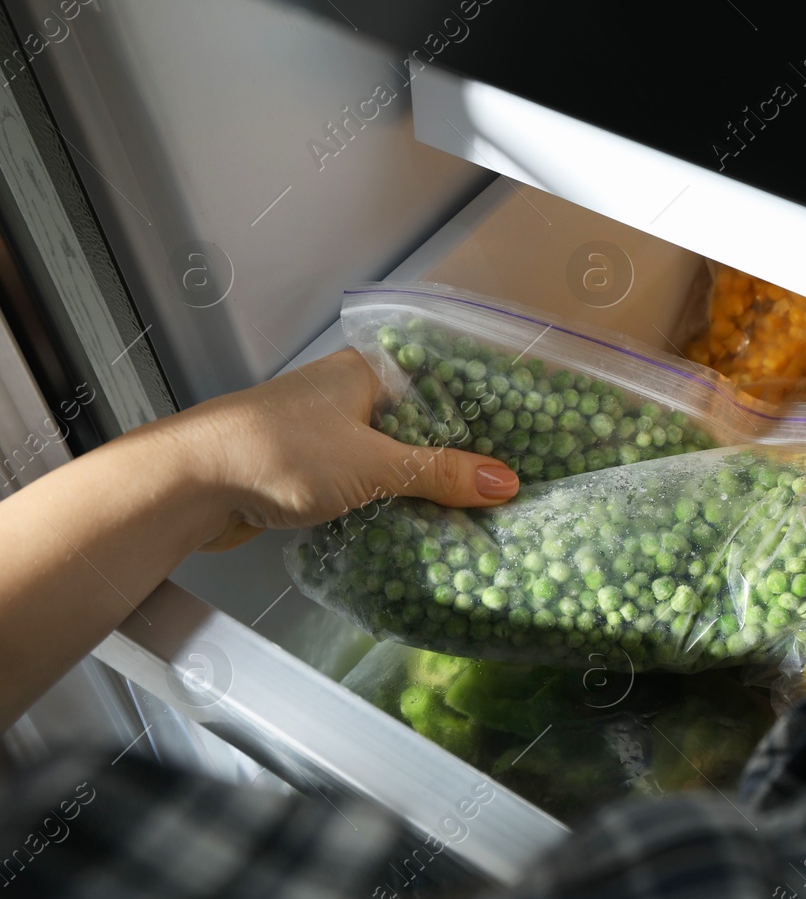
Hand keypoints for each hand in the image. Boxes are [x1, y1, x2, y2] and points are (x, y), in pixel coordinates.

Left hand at [142, 349, 519, 549]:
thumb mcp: (374, 464)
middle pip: (419, 426)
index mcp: (366, 372)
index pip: (442, 385)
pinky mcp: (305, 471)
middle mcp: (347, 395)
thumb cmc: (281, 454)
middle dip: (457, 459)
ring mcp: (324, 434)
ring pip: (390, 458)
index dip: (483, 414)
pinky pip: (364, 484)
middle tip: (507, 489)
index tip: (525, 442)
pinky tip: (418, 526)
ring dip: (421, 487)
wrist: (188, 484)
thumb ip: (441, 475)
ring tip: (474, 513)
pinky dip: (388, 503)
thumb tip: (508, 483)